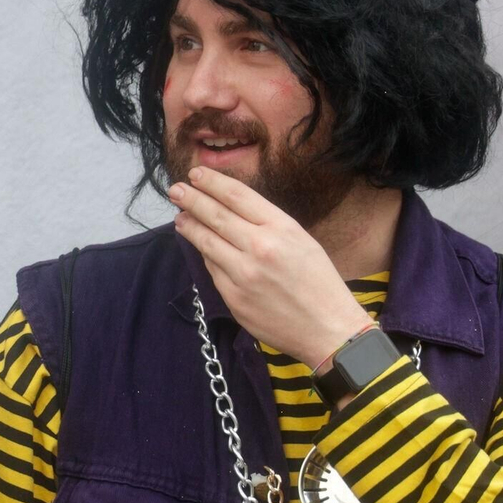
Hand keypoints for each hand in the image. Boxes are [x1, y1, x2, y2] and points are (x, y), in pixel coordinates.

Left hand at [170, 167, 370, 366]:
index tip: (196, 173)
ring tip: (179, 216)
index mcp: (281, 228)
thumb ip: (267, 225)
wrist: (327, 328)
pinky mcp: (233, 297)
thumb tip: (231, 211)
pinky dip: (204, 254)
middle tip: (175, 190)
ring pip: (206, 242)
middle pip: (215, 215)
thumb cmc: (319, 282)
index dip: (212, 182)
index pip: (237, 196)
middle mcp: (260, 247)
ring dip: (189, 226)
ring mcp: (244, 273)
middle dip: (191, 199)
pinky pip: (212, 269)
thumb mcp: (301, 241)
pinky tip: (200, 246)